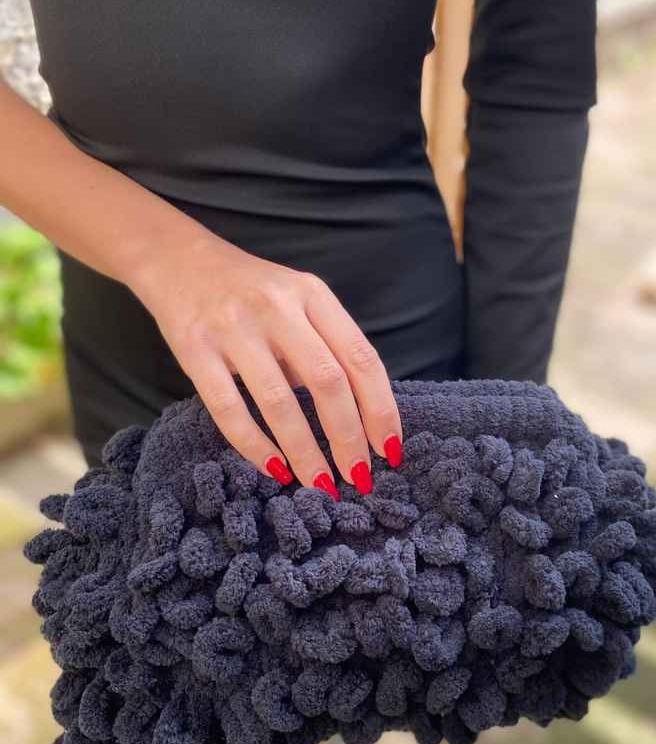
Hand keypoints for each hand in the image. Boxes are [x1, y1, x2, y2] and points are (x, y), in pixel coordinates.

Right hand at [131, 231, 403, 497]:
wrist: (177, 260)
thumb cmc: (250, 290)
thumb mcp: (297, 301)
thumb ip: (324, 345)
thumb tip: (356, 416)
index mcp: (312, 294)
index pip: (361, 358)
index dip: (380, 408)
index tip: (389, 449)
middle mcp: (277, 307)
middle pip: (327, 382)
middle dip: (348, 438)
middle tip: (358, 477)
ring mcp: (234, 328)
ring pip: (279, 402)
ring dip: (305, 451)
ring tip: (320, 484)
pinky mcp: (195, 349)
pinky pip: (229, 409)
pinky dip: (255, 445)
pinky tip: (274, 468)